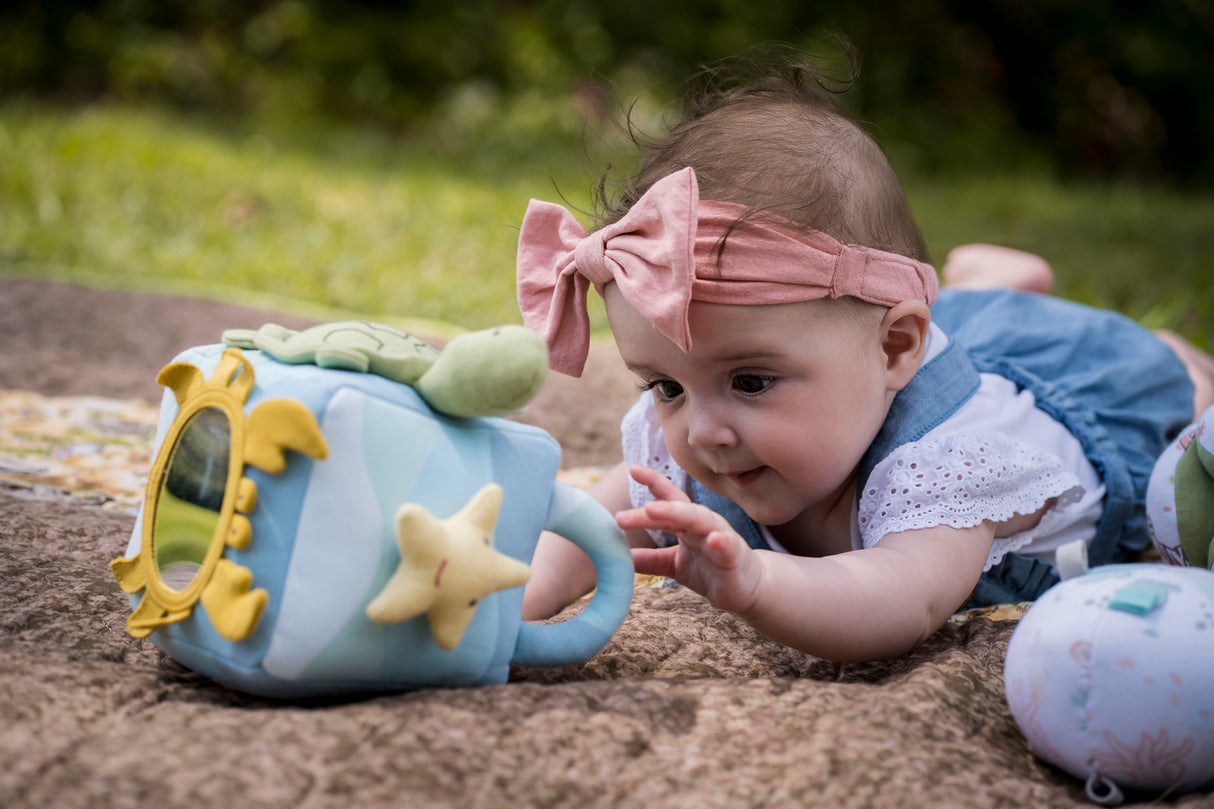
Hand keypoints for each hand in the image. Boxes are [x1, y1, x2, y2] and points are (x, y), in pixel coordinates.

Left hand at [617, 465, 764, 615]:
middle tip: (627, 513)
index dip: (654, 482)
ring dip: (678, 513)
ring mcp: (720, 537)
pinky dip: (721, 541)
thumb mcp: (674, 565)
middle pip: (678, 509)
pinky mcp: (734, 556)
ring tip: (654, 509)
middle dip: (655, 507)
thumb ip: (650, 560)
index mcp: (687, 523)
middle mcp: (703, 524)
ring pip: (700, 520)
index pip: (669, 498)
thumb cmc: (711, 570)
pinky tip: (713, 538)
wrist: (747, 589)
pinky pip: (727, 546)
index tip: (633, 469)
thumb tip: (618, 556)